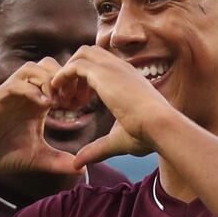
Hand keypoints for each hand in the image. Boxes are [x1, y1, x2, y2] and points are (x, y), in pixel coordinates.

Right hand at [0, 58, 82, 178]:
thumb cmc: (3, 155)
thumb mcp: (38, 158)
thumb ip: (60, 160)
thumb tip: (83, 167)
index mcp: (38, 101)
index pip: (60, 78)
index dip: (74, 86)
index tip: (82, 105)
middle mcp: (26, 92)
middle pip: (49, 64)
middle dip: (64, 79)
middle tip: (71, 101)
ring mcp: (11, 93)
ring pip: (33, 67)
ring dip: (49, 80)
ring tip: (57, 102)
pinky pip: (17, 82)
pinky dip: (32, 89)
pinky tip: (44, 106)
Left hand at [51, 46, 170, 165]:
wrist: (160, 126)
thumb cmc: (147, 135)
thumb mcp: (117, 140)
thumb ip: (97, 149)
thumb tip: (79, 163)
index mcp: (129, 79)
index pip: (104, 65)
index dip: (87, 80)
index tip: (79, 102)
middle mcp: (121, 68)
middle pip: (91, 53)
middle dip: (75, 70)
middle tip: (68, 97)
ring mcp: (113, 68)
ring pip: (82, 54)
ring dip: (67, 72)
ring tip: (61, 96)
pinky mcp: (103, 73)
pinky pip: (75, 65)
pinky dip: (63, 76)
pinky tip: (58, 92)